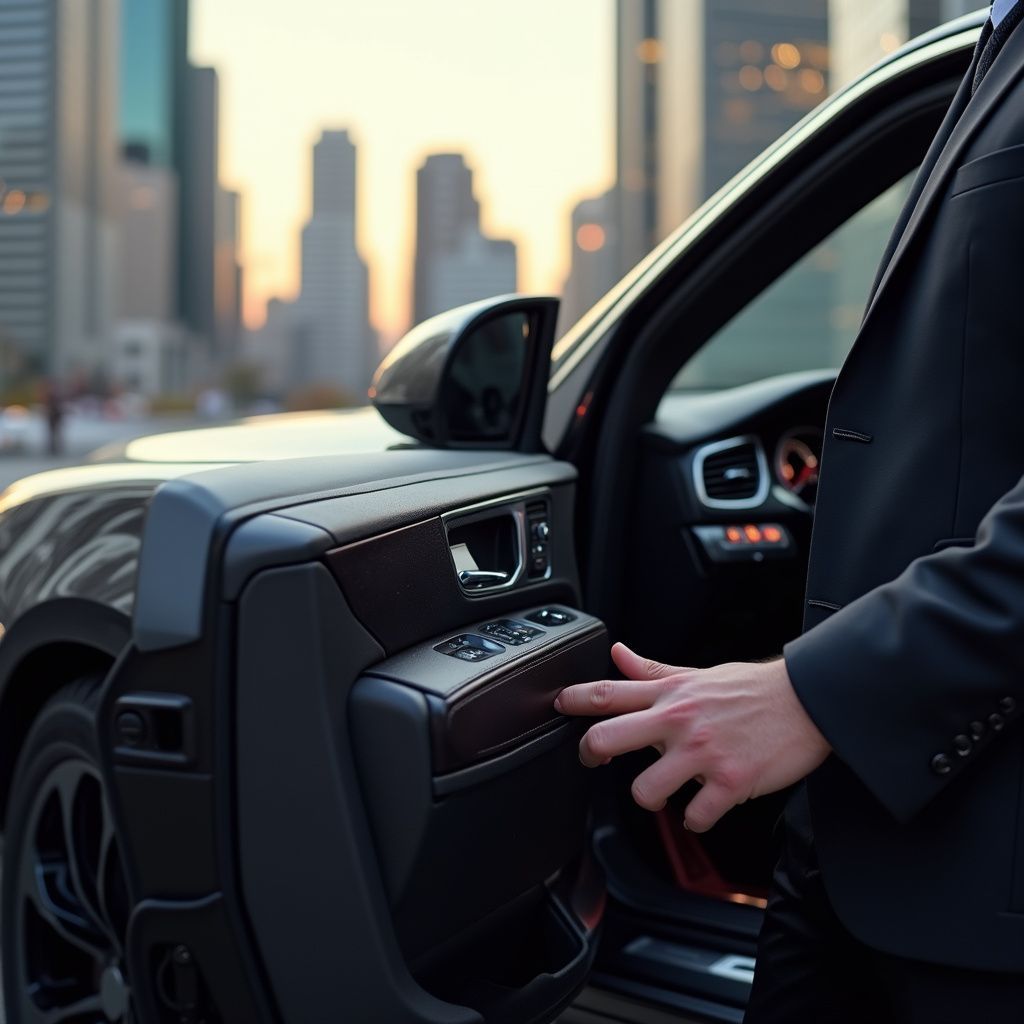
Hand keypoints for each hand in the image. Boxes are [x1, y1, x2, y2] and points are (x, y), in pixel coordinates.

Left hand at [554, 643, 830, 831]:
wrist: (808, 700)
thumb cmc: (753, 689)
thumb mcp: (697, 673)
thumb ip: (653, 670)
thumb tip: (617, 652)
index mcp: (671, 694)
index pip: (610, 692)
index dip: (574, 699)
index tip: (556, 705)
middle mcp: (679, 721)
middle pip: (608, 738)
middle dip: (589, 754)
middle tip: (592, 762)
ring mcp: (703, 752)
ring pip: (645, 790)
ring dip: (649, 798)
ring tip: (662, 791)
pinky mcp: (730, 782)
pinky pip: (694, 816)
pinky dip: (695, 818)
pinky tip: (703, 807)